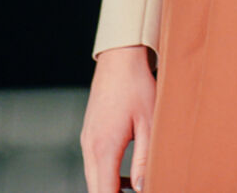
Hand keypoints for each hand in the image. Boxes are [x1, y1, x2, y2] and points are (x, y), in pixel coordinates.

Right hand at [80, 46, 156, 192]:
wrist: (120, 57)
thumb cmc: (137, 86)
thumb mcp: (149, 124)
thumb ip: (145, 160)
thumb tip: (142, 188)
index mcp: (104, 147)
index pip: (103, 192)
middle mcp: (90, 146)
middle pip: (95, 188)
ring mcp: (87, 139)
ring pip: (93, 177)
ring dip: (109, 188)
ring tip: (133, 191)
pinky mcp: (90, 133)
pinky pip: (94, 164)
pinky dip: (106, 175)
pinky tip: (126, 177)